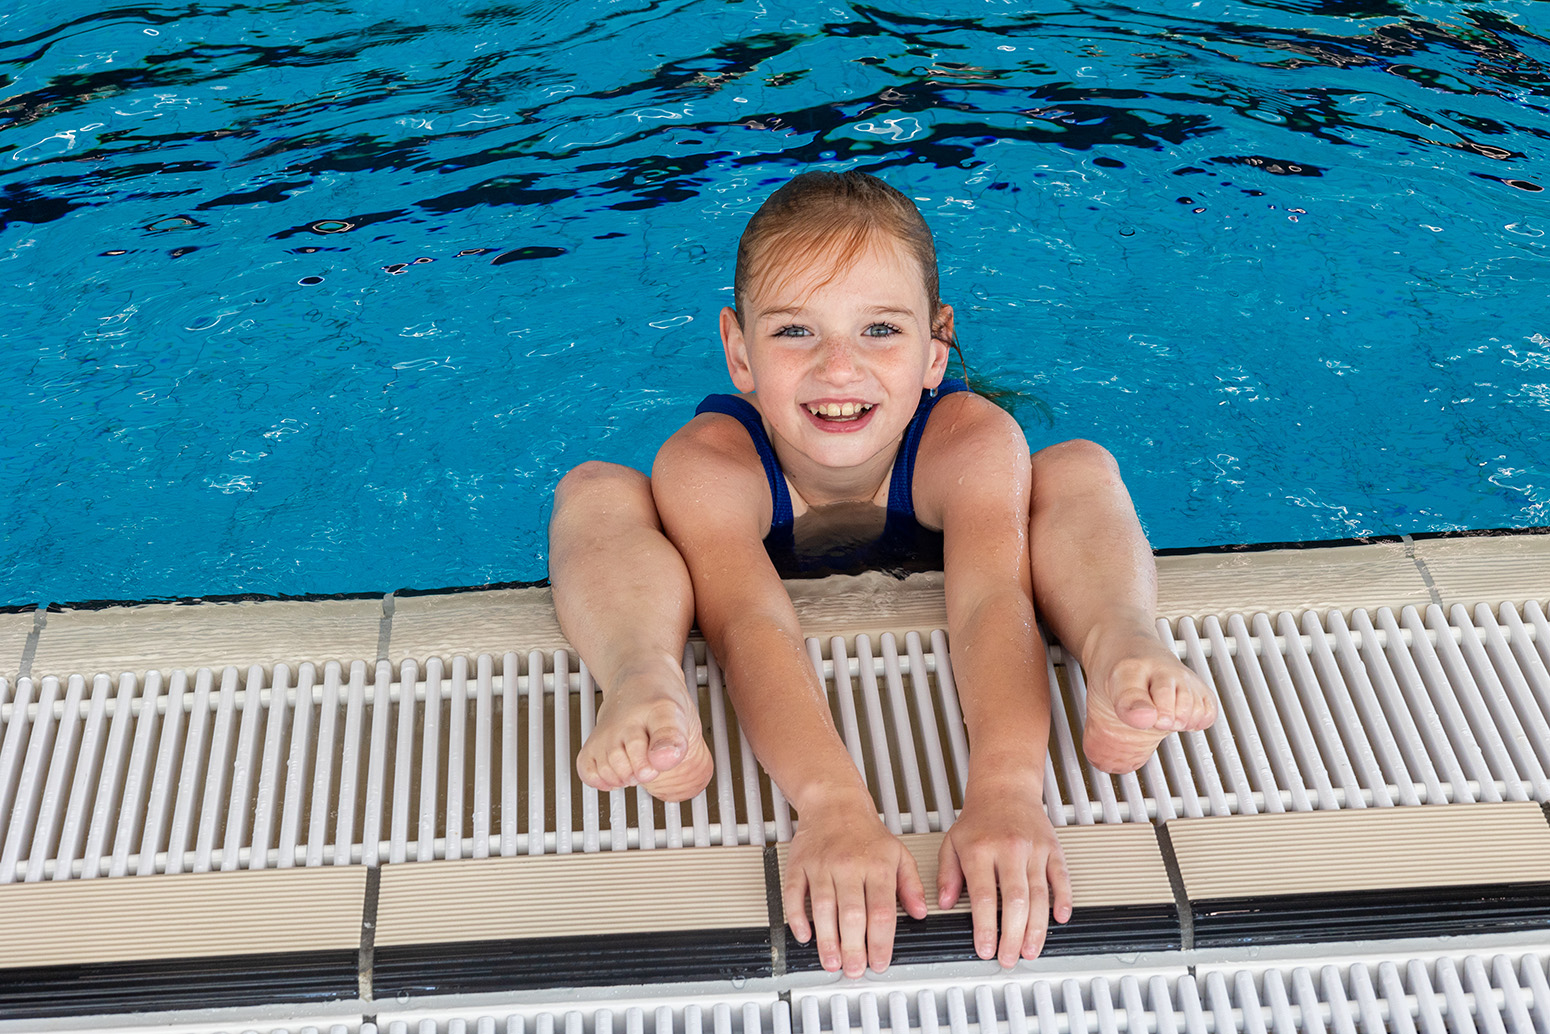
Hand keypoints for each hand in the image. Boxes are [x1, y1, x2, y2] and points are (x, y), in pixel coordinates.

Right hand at [782, 794, 928, 976]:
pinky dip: (797, 917)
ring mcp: (822, 865)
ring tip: (832, 961)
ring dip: (827, 939)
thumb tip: (920, 912)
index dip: (880, 941)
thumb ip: (911, 885)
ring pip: (823, 908)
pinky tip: (804, 935)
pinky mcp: (799, 864)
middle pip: (851, 914)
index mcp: (877, 865)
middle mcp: (849, 865)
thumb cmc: (866, 831)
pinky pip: (794, 894)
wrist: (834, 802)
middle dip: (853, 948)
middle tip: (854, 969)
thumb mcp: (898, 854)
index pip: (881, 910)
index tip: (879, 961)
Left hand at [937, 788, 1071, 966]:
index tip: (985, 948)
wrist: (1004, 789)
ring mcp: (1034, 849)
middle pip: (1015, 900)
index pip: (984, 896)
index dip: (986, 927)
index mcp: (980, 849)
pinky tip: (1061, 918)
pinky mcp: (1052, 848)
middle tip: (1010, 958)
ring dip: (1037, 928)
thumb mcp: (952, 843)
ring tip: (1030, 949)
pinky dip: (1064, 899)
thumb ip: (947, 875)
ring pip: (1040, 895)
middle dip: (1013, 935)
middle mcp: (1009, 849)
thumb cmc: (978, 819)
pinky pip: (1062, 877)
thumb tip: (946, 903)